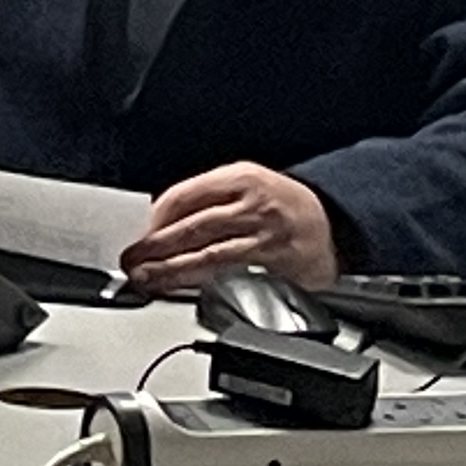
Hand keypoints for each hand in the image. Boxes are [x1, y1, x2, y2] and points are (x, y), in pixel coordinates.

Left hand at [121, 164, 337, 293]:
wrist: (332, 225)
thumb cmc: (281, 204)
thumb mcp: (247, 185)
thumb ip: (209, 199)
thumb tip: (163, 222)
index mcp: (239, 177)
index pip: (185, 196)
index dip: (157, 218)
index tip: (139, 234)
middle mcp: (251, 204)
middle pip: (193, 226)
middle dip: (156, 246)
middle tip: (132, 260)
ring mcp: (264, 235)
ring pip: (209, 254)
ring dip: (173, 269)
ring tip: (149, 278)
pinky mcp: (275, 263)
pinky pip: (232, 272)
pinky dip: (204, 281)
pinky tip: (185, 287)